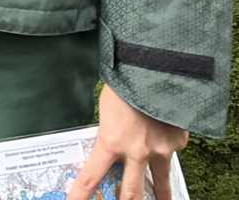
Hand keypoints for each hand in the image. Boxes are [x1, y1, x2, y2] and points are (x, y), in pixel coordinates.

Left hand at [65, 86, 186, 199]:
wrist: (157, 71)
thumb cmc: (125, 85)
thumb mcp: (107, 110)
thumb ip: (109, 132)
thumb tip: (111, 146)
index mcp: (111, 142)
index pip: (91, 176)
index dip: (80, 194)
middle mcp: (136, 152)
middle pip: (130, 193)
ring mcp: (160, 150)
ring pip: (159, 183)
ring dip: (159, 196)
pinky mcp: (177, 143)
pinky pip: (171, 150)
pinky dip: (166, 146)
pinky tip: (164, 131)